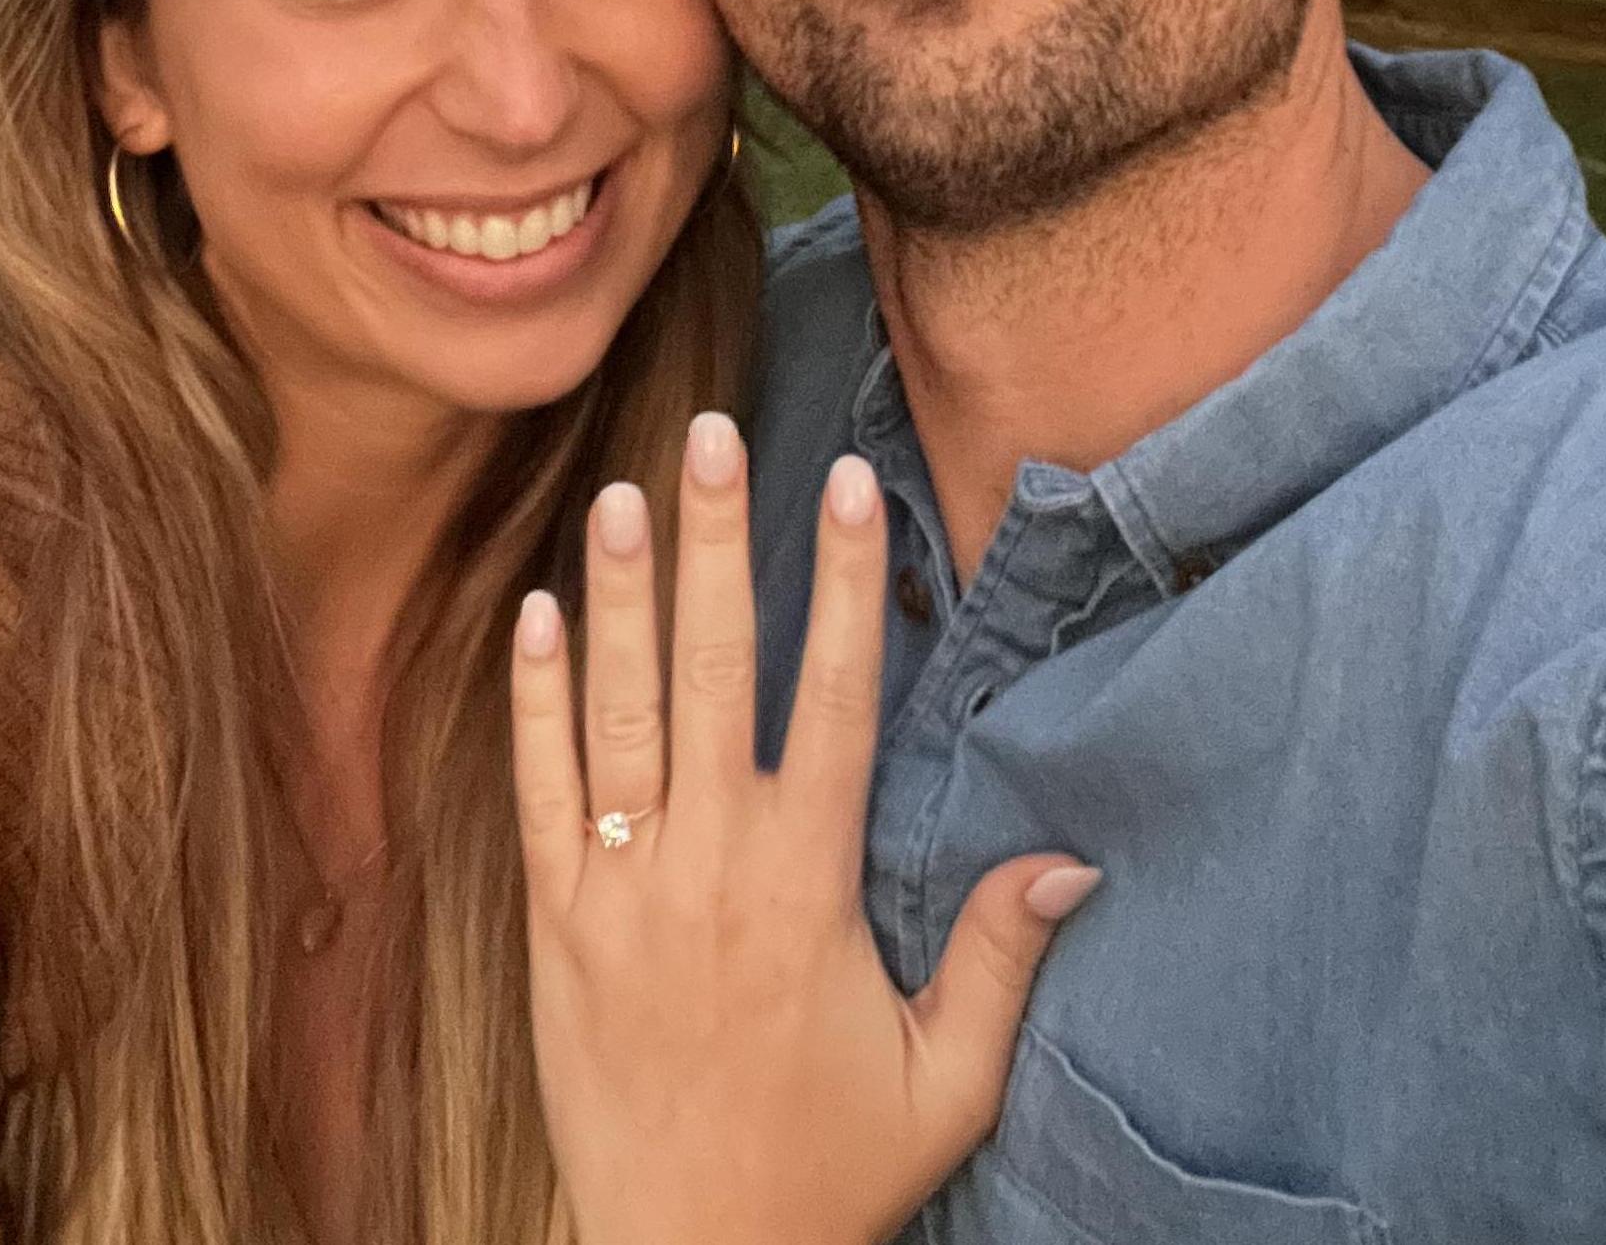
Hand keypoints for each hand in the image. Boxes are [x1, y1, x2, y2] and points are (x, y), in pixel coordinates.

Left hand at [511, 413, 1098, 1244]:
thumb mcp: (945, 1081)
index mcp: (806, 884)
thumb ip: (1000, 960)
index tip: (847, 484)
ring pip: (619, 711)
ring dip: (617, 595)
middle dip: (714, 541)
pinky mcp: (555, 923)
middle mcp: (709, 863)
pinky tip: (537, 614)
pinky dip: (535, 700)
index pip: (833, 698)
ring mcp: (620, 887)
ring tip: (617, 491)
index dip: (843, 584)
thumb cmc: (826, 1172)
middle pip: (713, 670)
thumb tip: (1069, 856)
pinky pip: (539, 790)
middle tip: (710, 434)